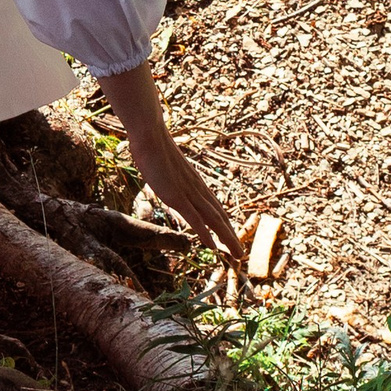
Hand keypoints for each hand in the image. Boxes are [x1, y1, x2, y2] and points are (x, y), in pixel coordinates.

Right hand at [96, 60, 247, 269]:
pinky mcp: (178, 197)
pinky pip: (196, 220)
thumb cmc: (153, 145)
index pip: (213, 207)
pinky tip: (214, 246)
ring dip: (226, 239)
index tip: (230, 236)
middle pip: (219, 216)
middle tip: (240, 254)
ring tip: (237, 255)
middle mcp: (196, 189)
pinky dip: (206, 234)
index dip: (223, 223)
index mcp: (194, 182)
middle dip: (230, 236)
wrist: (150, 135)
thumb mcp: (163, 162)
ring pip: (213, 221)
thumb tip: (163, 168)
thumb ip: (167, 170)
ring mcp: (188, 193)